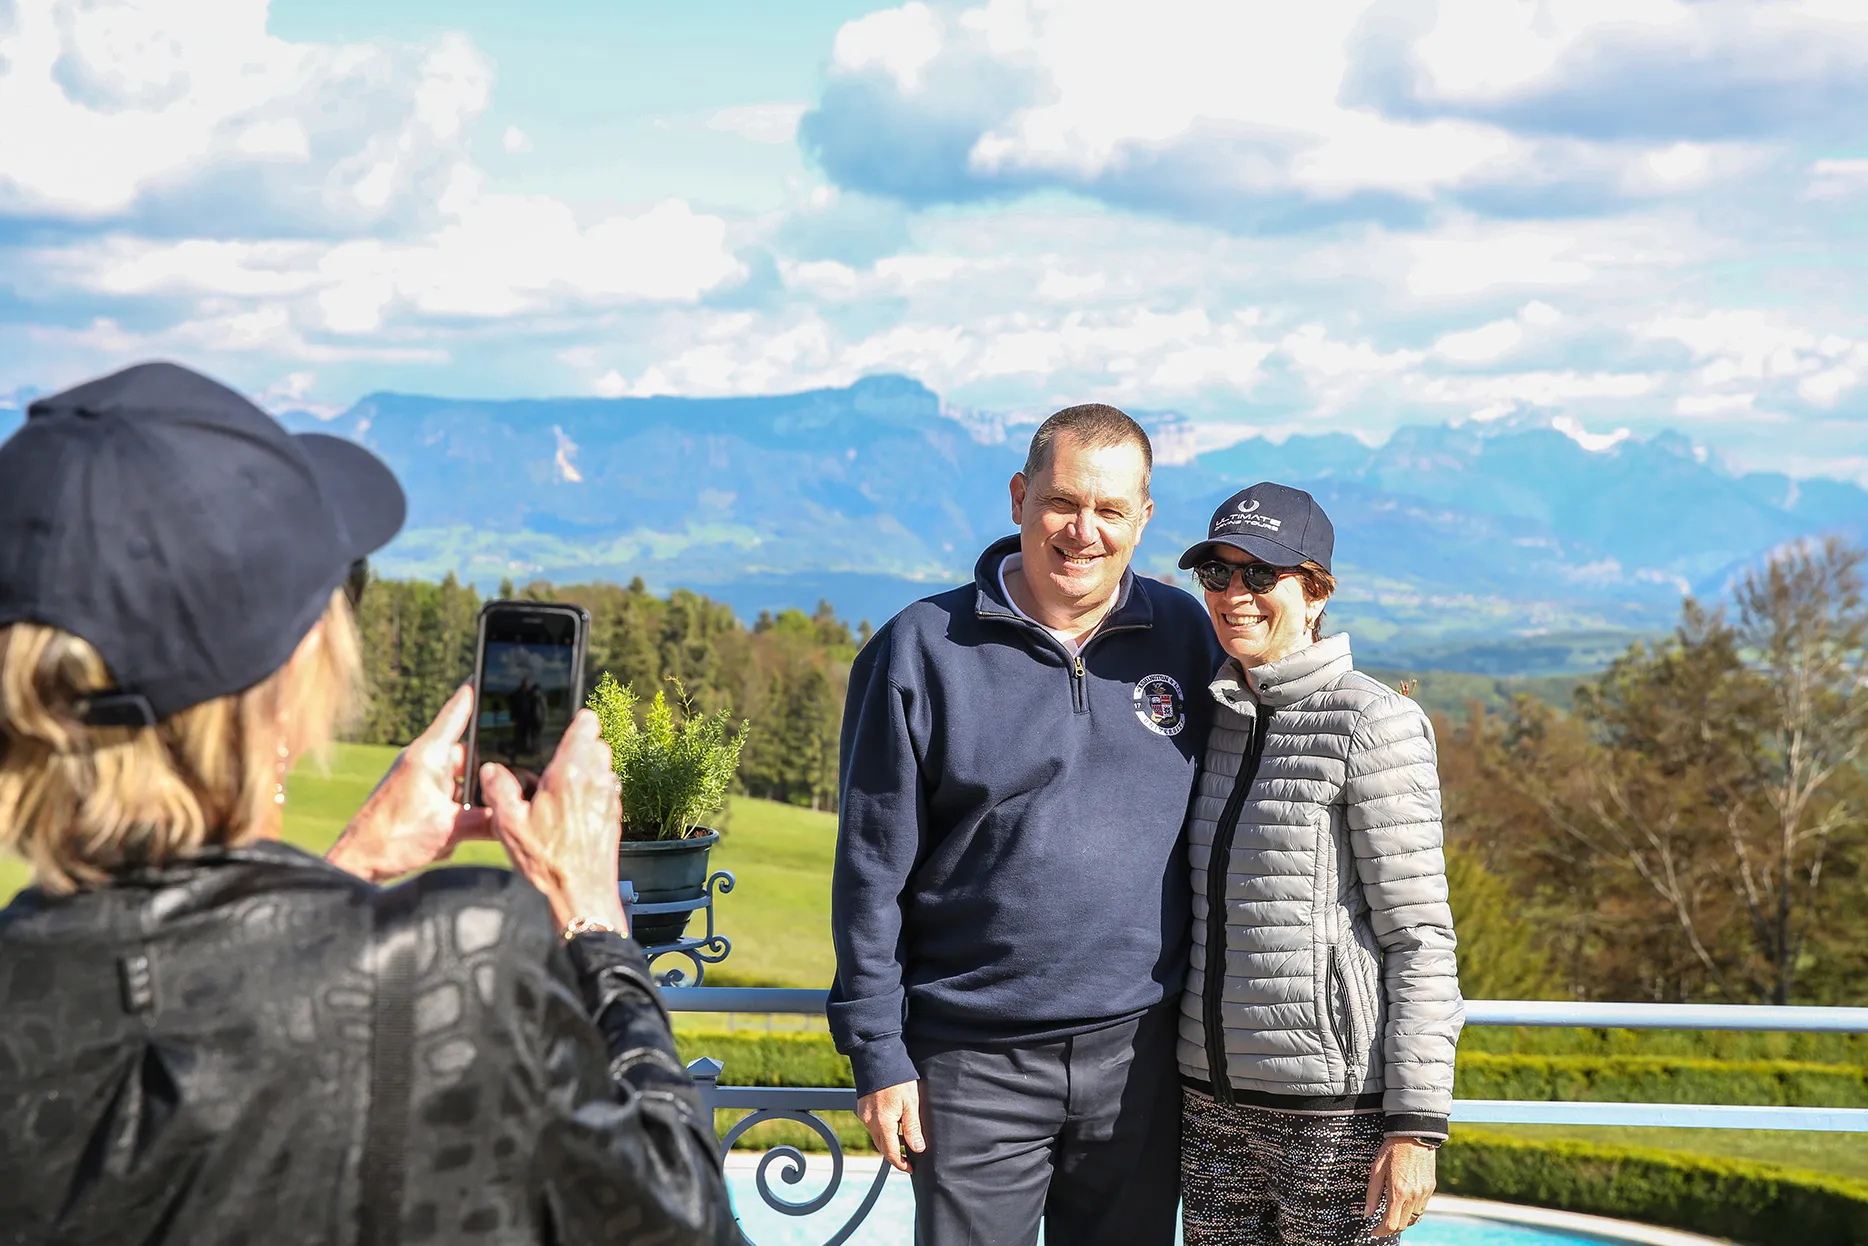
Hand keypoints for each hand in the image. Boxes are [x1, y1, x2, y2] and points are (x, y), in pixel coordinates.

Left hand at [327, 685, 493, 882]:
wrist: (358, 862)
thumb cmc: (392, 838)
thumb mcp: (450, 830)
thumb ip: (487, 820)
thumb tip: (513, 817)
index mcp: (429, 755)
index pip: (457, 713)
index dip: (474, 693)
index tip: (485, 671)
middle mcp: (424, 761)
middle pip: (468, 756)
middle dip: (482, 778)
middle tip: (492, 796)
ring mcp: (419, 779)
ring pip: (461, 782)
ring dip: (466, 804)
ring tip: (456, 825)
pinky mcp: (416, 797)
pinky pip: (448, 798)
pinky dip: (454, 815)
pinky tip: (445, 836)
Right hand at [480, 708, 626, 933]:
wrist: (581, 895)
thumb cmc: (547, 862)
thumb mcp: (509, 825)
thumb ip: (499, 790)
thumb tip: (491, 770)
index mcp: (571, 773)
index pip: (587, 726)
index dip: (576, 722)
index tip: (564, 726)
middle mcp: (597, 780)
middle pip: (597, 744)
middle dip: (579, 747)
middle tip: (555, 762)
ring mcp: (610, 798)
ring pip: (605, 766)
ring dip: (588, 769)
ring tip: (561, 788)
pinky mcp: (615, 816)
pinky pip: (607, 790)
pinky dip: (594, 792)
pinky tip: (573, 811)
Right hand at [855, 1081, 924, 1173]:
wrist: (878, 1058)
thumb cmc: (898, 1079)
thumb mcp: (911, 1103)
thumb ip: (913, 1128)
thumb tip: (917, 1149)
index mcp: (883, 1122)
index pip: (891, 1152)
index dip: (901, 1163)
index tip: (910, 1168)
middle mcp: (870, 1121)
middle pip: (882, 1146)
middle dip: (895, 1154)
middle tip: (909, 1157)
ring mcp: (864, 1114)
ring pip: (876, 1136)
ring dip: (888, 1140)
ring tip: (903, 1138)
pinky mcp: (861, 1108)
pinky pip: (872, 1125)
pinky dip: (882, 1129)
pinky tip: (893, 1123)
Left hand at [1365, 1136, 1436, 1235]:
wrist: (1414, 1134)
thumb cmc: (1392, 1149)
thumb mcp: (1376, 1169)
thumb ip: (1372, 1194)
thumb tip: (1367, 1213)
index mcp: (1398, 1192)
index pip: (1391, 1224)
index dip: (1380, 1231)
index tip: (1373, 1231)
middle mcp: (1413, 1196)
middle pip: (1402, 1224)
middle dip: (1390, 1228)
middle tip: (1380, 1224)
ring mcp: (1424, 1193)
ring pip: (1413, 1218)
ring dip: (1402, 1221)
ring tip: (1392, 1214)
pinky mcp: (1430, 1188)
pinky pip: (1422, 1208)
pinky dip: (1412, 1211)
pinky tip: (1404, 1204)